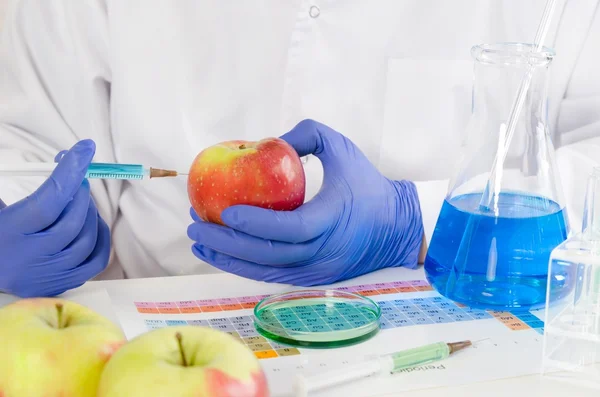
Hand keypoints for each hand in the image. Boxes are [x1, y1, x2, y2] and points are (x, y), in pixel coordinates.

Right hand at [0, 140, 110, 296]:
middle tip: (78, 182)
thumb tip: (70, 160)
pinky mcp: (61, 285)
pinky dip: (101, 238)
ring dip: (91, 215)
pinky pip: (96, 261)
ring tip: (80, 203)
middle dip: (81, 195)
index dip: (70, 173)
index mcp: (10, 231)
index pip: (49, 201)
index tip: (85, 150)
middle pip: (73, 221)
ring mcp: (47, 274)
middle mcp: (29, 256)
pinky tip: (93, 224)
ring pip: (87, 240)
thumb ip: (30, 187)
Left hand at [187, 119, 423, 285]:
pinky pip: (272, 276)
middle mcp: (322, 252)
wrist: (397, 227)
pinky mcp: (313, 278)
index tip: (224, 211)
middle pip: (267, 255)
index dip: (254, 223)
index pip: (289, 229)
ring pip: (265, 271)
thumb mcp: (342, 148)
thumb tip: (267, 139)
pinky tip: (222, 256)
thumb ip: (307, 134)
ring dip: (228, 259)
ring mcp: (317, 270)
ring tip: (198, 243)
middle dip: (226, 243)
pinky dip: (244, 267)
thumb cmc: (368, 185)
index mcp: (332, 220)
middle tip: (195, 224)